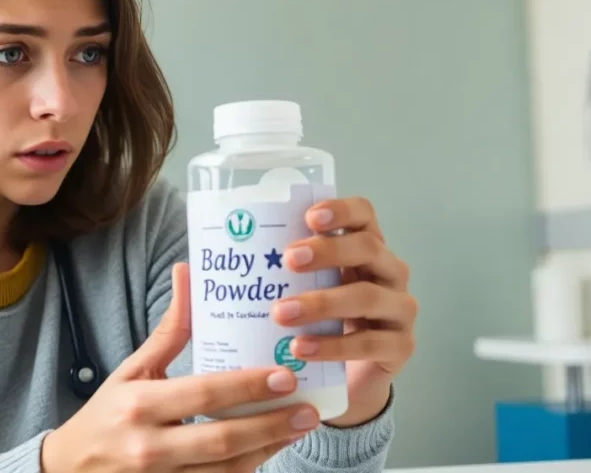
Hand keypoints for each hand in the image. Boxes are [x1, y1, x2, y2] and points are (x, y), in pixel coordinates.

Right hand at [42, 263, 319, 471]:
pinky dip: (248, 468)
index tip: (285, 376)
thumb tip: (187, 272)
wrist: (72, 471)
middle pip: (222, 438)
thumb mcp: (132, 369)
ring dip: (269, 449)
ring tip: (300, 427)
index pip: (203, 393)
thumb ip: (168, 330)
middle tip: (308, 409)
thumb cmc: (107, 413)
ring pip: (227, 470)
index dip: (247, 387)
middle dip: (271, 424)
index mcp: (141, 403)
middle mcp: (150, 445)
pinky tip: (271, 450)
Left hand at [271, 197, 416, 427]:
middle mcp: (388, 271)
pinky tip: (301, 348)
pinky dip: (333, 346)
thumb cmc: (314, 323)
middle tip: (288, 260)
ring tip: (282, 314)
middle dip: (327, 250)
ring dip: (322, 302)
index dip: (341, 210)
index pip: (363, 214)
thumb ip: (259, 275)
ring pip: (366, 296)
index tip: (308, 216)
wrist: (341, 379)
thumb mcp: (294, 291)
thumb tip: (189, 267)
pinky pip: (370, 343)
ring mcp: (399, 308)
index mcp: (363, 247)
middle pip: (367, 247)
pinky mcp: (401, 346)